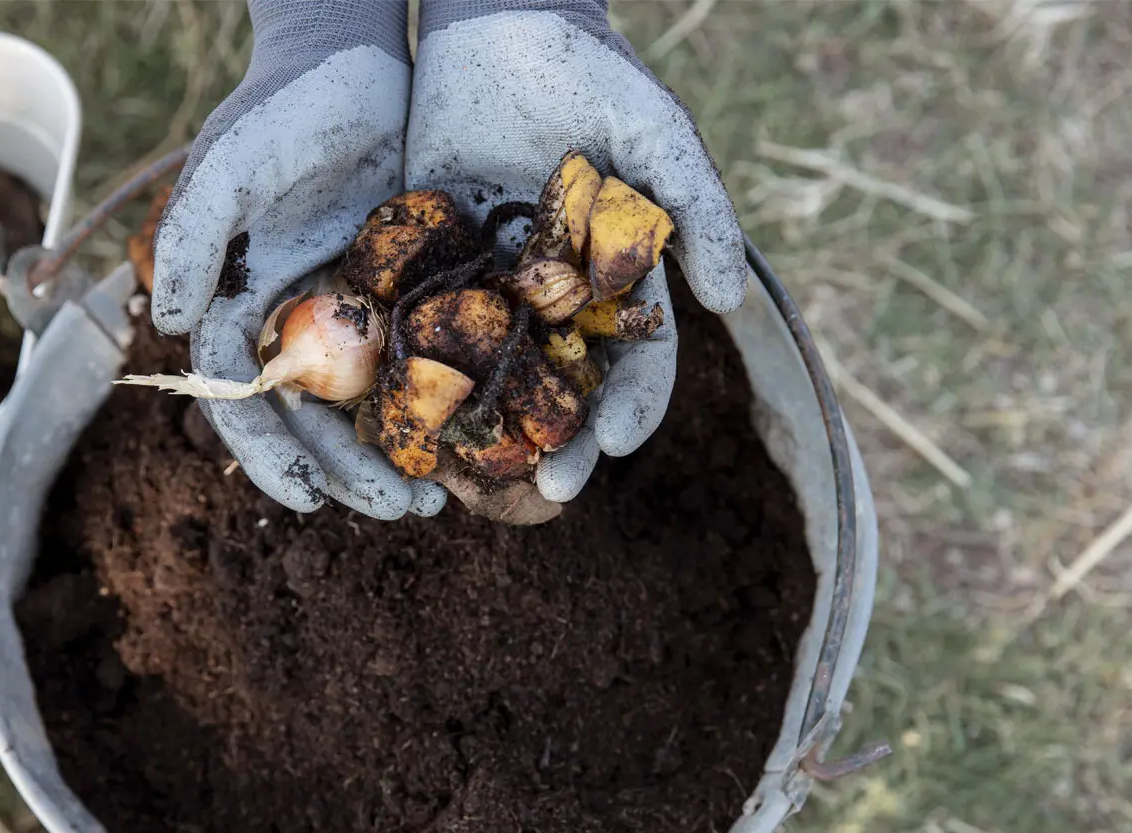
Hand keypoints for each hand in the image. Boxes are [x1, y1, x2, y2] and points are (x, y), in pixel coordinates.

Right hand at [151, 0, 446, 519]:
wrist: (356, 59)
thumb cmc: (284, 108)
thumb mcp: (233, 165)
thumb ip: (195, 237)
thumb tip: (173, 324)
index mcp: (241, 307)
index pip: (243, 399)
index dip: (270, 455)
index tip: (306, 501)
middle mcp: (294, 322)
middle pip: (314, 419)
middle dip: (350, 471)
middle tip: (406, 510)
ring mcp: (352, 313)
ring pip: (370, 405)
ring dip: (400, 453)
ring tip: (442, 496)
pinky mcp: (406, 294)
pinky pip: (422, 363)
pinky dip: (441, 403)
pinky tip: (476, 435)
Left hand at [407, 0, 745, 502]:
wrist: (498, 19)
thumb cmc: (592, 74)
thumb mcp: (657, 135)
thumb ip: (698, 212)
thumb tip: (727, 301)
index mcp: (614, 282)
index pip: (637, 363)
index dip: (632, 407)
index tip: (616, 445)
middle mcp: (554, 297)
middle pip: (563, 391)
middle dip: (562, 442)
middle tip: (548, 487)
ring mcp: (489, 285)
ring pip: (491, 376)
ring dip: (488, 429)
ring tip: (474, 476)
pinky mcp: (428, 263)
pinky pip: (423, 328)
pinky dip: (418, 374)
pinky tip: (405, 415)